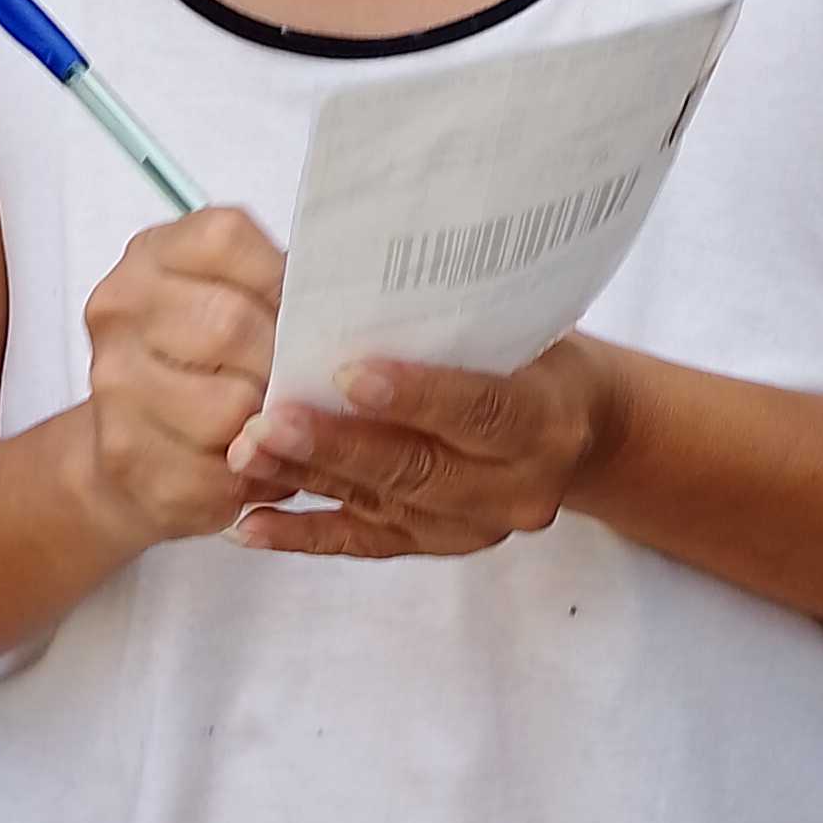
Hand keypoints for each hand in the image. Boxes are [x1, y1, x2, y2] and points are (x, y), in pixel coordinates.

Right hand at [83, 208, 286, 548]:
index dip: (281, 280)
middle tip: (305, 381)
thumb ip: (282, 293)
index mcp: (152, 254)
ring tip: (278, 426)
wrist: (138, 447)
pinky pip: (219, 471)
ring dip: (271, 426)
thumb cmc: (207, 369)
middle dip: (283, 363)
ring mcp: (114, 384)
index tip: (308, 312)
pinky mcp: (126, 456)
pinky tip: (252, 464)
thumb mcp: (240, 305)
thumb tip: (356, 305)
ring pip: (228, 408)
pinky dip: (253, 475)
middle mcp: (120, 308)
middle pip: (229, 325)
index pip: (225, 240)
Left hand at [226, 340, 622, 560]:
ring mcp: (473, 524)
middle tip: (270, 420)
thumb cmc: (532, 353)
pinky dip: (303, 536)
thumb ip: (441, 317)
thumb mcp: (511, 324)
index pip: (479, 410)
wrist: (578, 426)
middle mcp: (514, 486)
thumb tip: (338, 277)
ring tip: (244, 455)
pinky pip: (362, 544)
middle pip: (417, 467)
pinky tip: (249, 524)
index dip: (415, 395)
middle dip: (337, 444)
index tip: (348, 372)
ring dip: (308, 480)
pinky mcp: (434, 545)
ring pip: (381, 503)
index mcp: (544, 420)